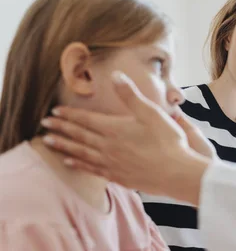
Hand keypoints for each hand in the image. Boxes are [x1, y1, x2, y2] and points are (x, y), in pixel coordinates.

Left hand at [40, 71, 208, 202]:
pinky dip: (78, 164)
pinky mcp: (118, 176)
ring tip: (47, 142)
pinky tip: (69, 162)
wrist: (176, 173)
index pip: (85, 120)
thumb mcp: (151, 112)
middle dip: (60, 129)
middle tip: (43, 124)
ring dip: (63, 146)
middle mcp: (108, 146)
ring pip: (81, 153)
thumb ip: (130, 95)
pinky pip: (91, 169)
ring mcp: (111, 163)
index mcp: (114, 129)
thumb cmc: (167, 141)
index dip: (69, 115)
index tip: (53, 111)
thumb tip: (115, 75)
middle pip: (79, 136)